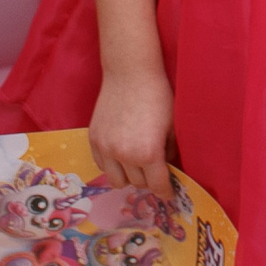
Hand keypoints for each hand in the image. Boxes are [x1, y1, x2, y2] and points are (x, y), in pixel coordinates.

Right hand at [88, 68, 173, 192]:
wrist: (130, 72)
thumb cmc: (157, 96)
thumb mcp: (172, 126)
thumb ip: (170, 153)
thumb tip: (168, 169)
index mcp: (148, 153)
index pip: (157, 186)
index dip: (166, 191)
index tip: (169, 192)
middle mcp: (125, 155)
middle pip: (137, 184)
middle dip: (148, 180)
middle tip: (154, 170)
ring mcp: (106, 148)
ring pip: (117, 180)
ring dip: (128, 176)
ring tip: (136, 164)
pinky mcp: (94, 139)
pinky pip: (101, 165)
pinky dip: (112, 165)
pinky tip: (120, 153)